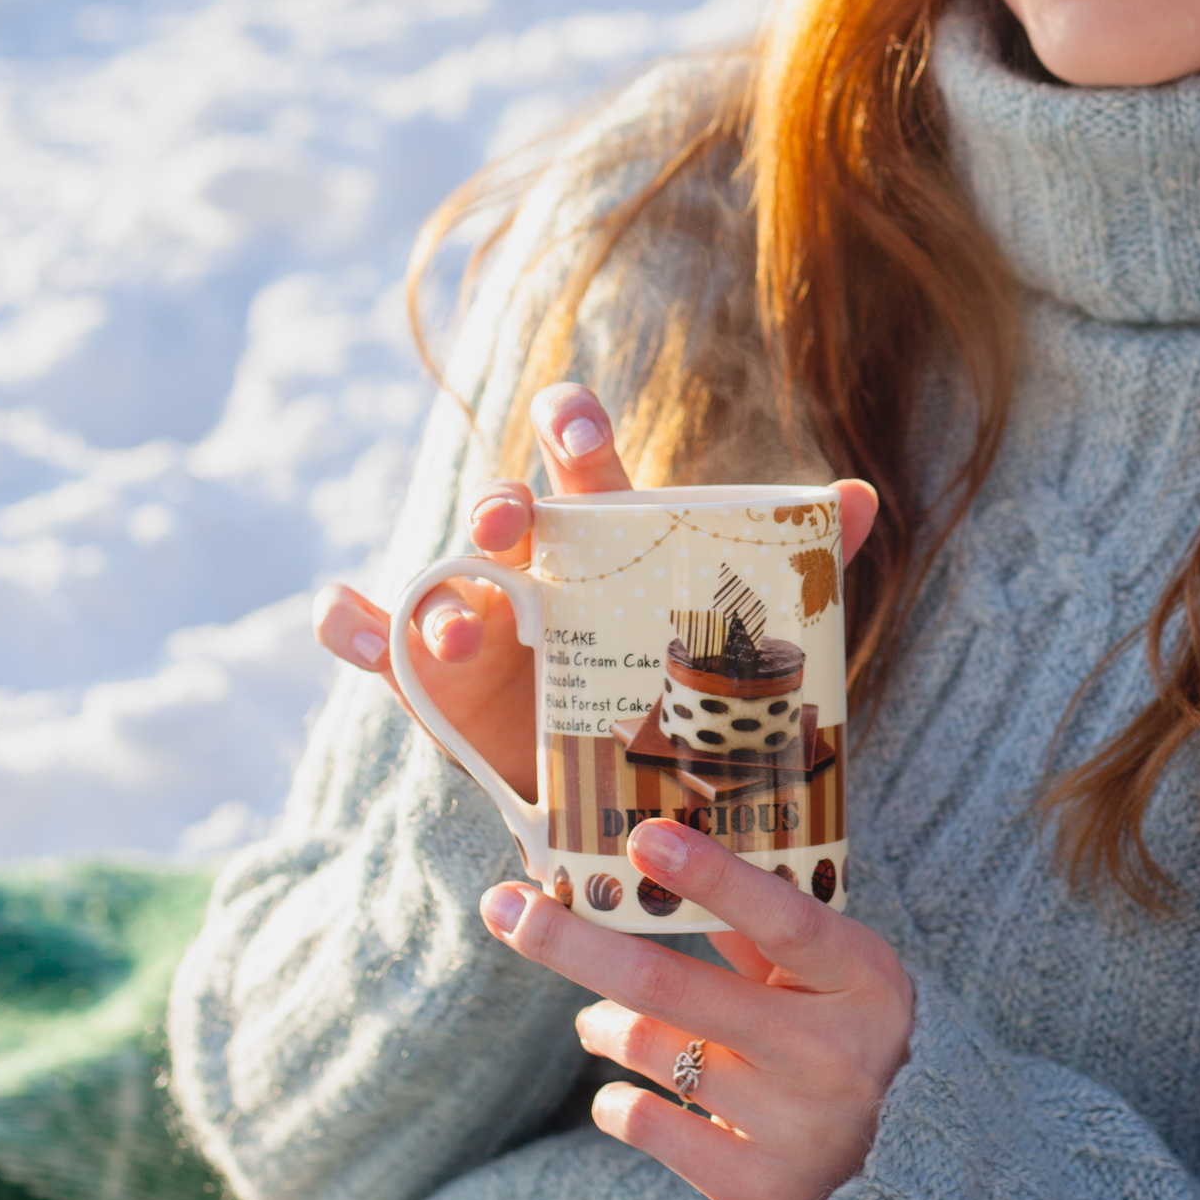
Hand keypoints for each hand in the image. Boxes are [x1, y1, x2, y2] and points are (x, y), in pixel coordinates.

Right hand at [310, 384, 875, 805]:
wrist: (631, 789)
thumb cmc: (682, 684)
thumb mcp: (743, 631)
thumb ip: (805, 564)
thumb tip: (858, 496)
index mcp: (606, 542)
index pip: (589, 471)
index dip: (574, 430)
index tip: (568, 409)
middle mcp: (536, 570)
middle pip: (510, 519)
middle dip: (502, 506)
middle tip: (509, 517)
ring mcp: (481, 625)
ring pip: (446, 588)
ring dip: (438, 597)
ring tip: (448, 630)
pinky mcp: (439, 690)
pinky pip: (384, 650)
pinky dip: (356, 627)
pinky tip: (341, 616)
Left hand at [478, 818, 914, 1199]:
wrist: (907, 1169)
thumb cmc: (845, 1033)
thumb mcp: (830, 973)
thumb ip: (758, 927)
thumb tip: (655, 855)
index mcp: (863, 979)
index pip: (780, 919)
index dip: (710, 876)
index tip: (640, 834)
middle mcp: (834, 1053)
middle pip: (674, 988)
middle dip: (576, 943)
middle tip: (504, 907)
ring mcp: (798, 1127)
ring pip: (649, 1049)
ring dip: (601, 1024)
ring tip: (600, 1020)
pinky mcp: (762, 1190)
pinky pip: (645, 1124)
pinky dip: (616, 1100)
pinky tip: (625, 1092)